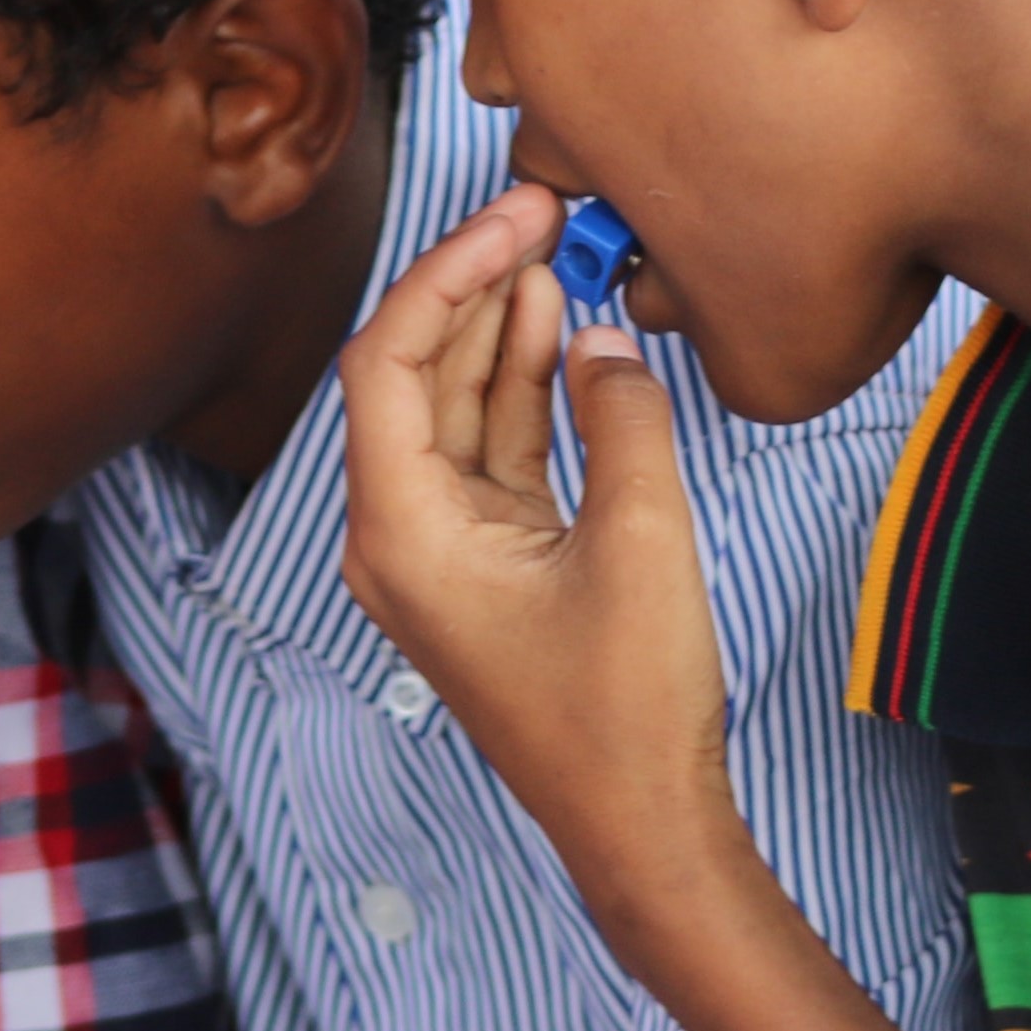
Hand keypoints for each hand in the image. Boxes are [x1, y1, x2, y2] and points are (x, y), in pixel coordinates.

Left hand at [336, 196, 748, 926]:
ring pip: (454, 409)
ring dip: (499, 329)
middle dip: (471, 287)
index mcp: (400, 536)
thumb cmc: (629, 709)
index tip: (513, 217)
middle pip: (412, 377)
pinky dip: (524, 389)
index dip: (444, 274)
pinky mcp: (486, 563)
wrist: (640, 821)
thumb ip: (623, 420)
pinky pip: (490, 452)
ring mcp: (439, 552)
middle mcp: (397, 539)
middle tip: (539, 208)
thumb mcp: (643, 543)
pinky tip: (560, 325)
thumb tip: (602, 336)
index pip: (387, 366)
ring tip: (554, 245)